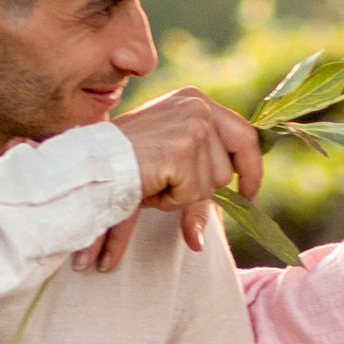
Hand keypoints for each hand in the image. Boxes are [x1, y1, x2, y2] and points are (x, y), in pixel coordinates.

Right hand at [72, 89, 263, 271]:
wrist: (90, 160)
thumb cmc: (122, 163)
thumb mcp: (166, 165)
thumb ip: (194, 186)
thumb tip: (199, 242)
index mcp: (195, 100)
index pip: (246, 135)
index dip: (252, 169)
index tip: (250, 194)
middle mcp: (198, 106)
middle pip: (228, 168)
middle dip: (203, 189)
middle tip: (169, 188)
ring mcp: (193, 125)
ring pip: (212, 184)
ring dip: (182, 194)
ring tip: (152, 179)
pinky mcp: (184, 148)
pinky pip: (194, 192)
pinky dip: (172, 198)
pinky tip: (150, 182)